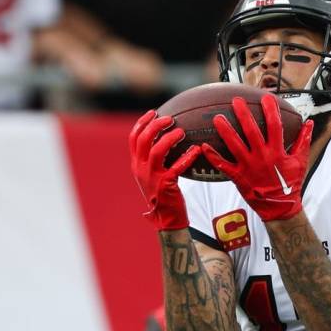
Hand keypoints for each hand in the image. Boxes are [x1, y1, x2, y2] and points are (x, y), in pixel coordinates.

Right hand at [129, 110, 200, 229]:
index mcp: (136, 164)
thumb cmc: (164, 194)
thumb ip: (156, 158)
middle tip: (170, 119)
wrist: (166, 218)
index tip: (153, 112)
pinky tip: (196, 150)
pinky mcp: (165, 185)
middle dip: (156, 125)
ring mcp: (152, 177)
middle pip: (144, 140)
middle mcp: (140, 169)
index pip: (134, 138)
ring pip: (157, 150)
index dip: (142, 123)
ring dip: (170, 138)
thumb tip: (167, 137)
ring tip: (182, 132)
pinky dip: (187, 156)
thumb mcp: (153, 175)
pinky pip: (177, 167)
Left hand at [201, 94, 313, 221]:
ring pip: (235, 145)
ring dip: (226, 131)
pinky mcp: (239, 176)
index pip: (275, 125)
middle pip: (251, 131)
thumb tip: (309, 123)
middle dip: (243, 114)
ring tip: (217, 117)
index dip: (271, 110)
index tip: (266, 97)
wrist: (280, 207)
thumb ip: (303, 141)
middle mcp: (262, 157)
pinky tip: (204, 146)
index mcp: (277, 151)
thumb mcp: (301, 161)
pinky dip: (213, 156)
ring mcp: (249, 166)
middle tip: (236, 101)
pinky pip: (224, 165)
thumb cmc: (290, 183)